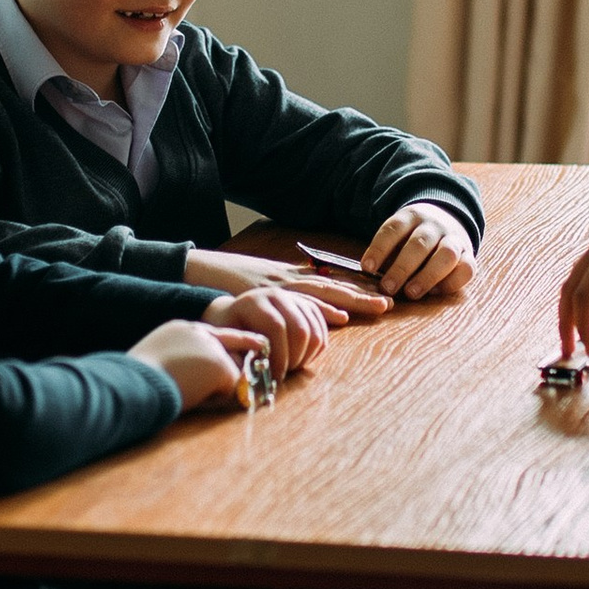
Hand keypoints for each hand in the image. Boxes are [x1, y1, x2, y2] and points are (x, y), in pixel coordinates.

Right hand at [131, 322, 259, 414]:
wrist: (135, 384)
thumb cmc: (138, 382)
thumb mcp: (159, 364)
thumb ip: (186, 364)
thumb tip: (216, 380)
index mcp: (180, 329)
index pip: (217, 334)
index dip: (241, 341)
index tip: (261, 343)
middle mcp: (199, 333)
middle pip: (232, 353)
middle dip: (233, 374)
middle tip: (231, 381)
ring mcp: (212, 347)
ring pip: (231, 376)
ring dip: (216, 392)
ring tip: (185, 392)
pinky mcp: (222, 366)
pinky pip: (230, 393)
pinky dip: (215, 402)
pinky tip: (192, 397)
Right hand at [183, 245, 390, 322]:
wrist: (198, 272)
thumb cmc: (228, 283)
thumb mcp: (261, 286)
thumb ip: (285, 293)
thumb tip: (307, 307)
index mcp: (290, 276)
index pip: (329, 281)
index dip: (355, 289)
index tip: (381, 295)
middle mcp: (289, 278)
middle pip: (333, 283)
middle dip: (362, 293)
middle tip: (390, 303)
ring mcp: (279, 285)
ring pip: (323, 290)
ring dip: (351, 299)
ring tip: (377, 306)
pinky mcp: (268, 295)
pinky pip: (298, 303)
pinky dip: (319, 308)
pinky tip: (337, 316)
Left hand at [204, 283, 329, 375]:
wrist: (234, 315)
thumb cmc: (229, 333)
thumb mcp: (226, 342)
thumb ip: (237, 356)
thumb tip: (255, 371)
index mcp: (254, 302)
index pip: (276, 326)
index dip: (279, 356)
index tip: (275, 376)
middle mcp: (276, 295)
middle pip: (299, 329)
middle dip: (295, 358)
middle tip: (285, 374)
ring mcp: (293, 298)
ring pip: (314, 330)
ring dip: (307, 355)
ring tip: (292, 367)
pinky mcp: (306, 306)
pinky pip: (321, 329)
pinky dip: (316, 349)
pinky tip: (302, 358)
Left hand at [364, 202, 475, 300]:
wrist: (448, 220)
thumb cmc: (412, 237)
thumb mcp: (398, 235)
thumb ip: (387, 252)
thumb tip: (370, 275)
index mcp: (411, 216)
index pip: (393, 229)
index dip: (379, 248)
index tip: (367, 268)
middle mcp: (435, 225)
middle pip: (419, 244)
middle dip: (402, 267)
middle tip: (388, 287)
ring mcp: (455, 239)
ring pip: (446, 255)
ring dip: (427, 276)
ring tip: (411, 294)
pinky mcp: (470, 256)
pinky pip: (467, 269)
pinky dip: (451, 283)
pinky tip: (435, 292)